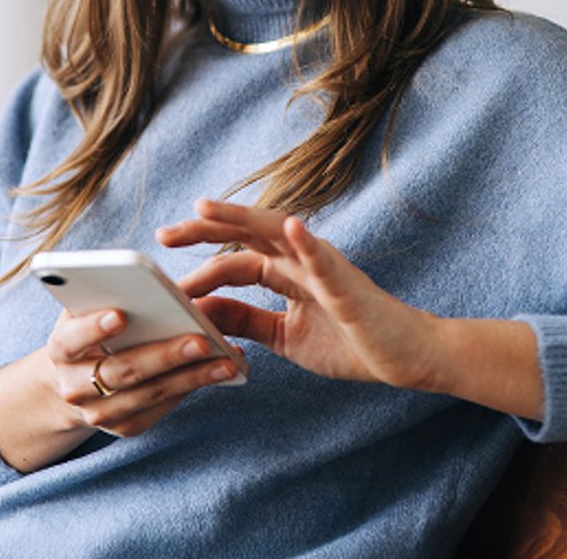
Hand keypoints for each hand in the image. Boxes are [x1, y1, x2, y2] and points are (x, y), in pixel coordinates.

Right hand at [40, 306, 241, 438]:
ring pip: (149, 393)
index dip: (94, 327)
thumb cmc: (90, 329)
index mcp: (61, 348)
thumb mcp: (88, 308)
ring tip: (225, 360)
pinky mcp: (126, 426)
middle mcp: (74, 386)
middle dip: (164, 355)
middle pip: (122, 370)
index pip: (72, 339)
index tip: (120, 315)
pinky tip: (217, 372)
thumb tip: (154, 283)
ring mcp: (99, 412)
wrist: (77, 379)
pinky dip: (191, 387)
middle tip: (200, 340)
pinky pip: (161, 407)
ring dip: (191, 377)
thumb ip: (107, 294)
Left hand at [157, 199, 443, 390]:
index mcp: (285, 272)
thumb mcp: (284, 336)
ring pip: (277, 233)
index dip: (199, 262)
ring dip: (242, 218)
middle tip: (163, 233)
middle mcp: (301, 259)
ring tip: (206, 208)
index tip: (161, 266)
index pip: (233, 258)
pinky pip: (325, 260)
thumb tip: (201, 313)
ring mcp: (324, 267)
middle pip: (245, 235)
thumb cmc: (351, 342)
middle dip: (204, 230)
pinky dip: (307, 242)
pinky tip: (291, 226)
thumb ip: (246, 320)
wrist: (405, 358)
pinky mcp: (348, 285)